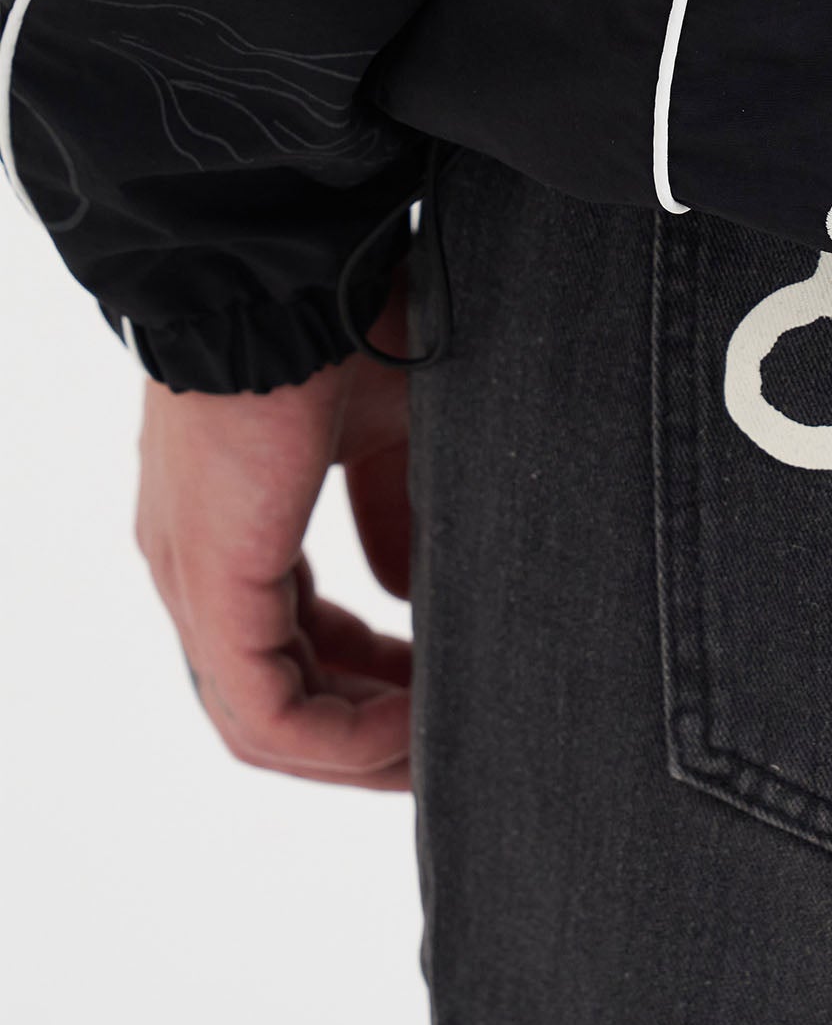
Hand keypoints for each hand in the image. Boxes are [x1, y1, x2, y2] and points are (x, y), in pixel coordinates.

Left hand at [135, 283, 414, 790]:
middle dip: (362, 735)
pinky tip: (409, 732)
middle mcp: (196, 564)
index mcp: (229, 524)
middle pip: (270, 698)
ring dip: (354, 750)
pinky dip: (339, 737)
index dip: (362, 686)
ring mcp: (194, 579)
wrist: (290, 271)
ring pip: (262, 721)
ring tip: (434, 754)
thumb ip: (392, 514)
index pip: (284, 642)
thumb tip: (411, 594)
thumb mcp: (385, 431)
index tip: (439, 699)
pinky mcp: (213, 585)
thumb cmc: (338, 320)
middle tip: (443, 752)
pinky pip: (264, 710)